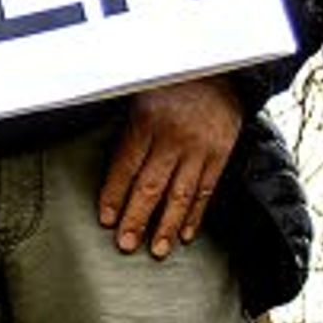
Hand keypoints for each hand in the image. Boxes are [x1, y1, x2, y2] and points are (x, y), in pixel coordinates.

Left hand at [97, 75, 241, 258]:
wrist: (218, 71)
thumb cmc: (169, 86)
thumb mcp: (139, 96)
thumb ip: (124, 130)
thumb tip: (102, 168)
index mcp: (147, 120)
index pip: (126, 165)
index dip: (114, 195)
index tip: (105, 220)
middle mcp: (173, 137)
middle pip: (151, 186)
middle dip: (136, 218)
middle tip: (125, 245)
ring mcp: (199, 148)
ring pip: (180, 194)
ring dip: (166, 226)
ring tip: (157, 251)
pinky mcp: (220, 155)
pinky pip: (205, 191)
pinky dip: (195, 215)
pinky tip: (185, 235)